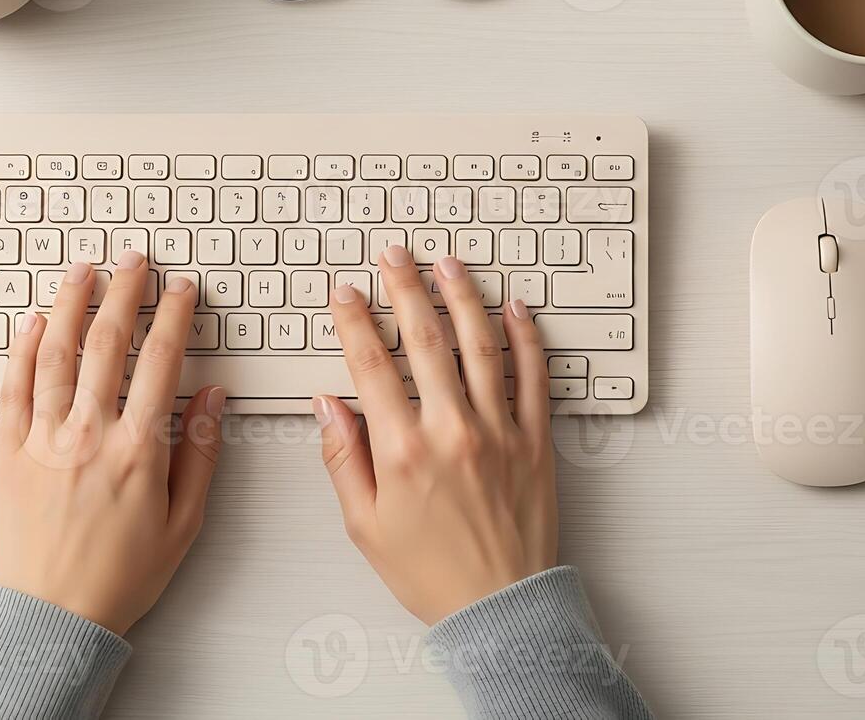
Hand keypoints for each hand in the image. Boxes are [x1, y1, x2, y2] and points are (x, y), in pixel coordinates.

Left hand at [0, 253, 225, 635]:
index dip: (174, 315)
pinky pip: (13, 388)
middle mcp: (88, 435)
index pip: (161, 361)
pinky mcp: (8, 452)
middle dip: (124, 292)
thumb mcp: (184, 523)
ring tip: (83, 270)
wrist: (54, 616)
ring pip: (56, 353)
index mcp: (138, 450)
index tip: (182, 288)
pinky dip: (22, 349)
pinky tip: (32, 322)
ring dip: (71, 304)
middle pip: (108, 343)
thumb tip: (211, 396)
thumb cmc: (120, 577)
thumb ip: (199, 454)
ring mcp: (44, 440)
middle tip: (135, 261)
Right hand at [313, 246, 557, 624]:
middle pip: (424, 340)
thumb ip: (343, 458)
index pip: (370, 366)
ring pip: (479, 345)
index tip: (345, 293)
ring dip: (461, 297)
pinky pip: (533, 376)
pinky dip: (525, 337)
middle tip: (393, 256)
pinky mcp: (536, 441)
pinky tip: (515, 307)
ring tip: (447, 264)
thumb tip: (328, 405)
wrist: (500, 608)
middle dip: (404, 289)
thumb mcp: (365, 524)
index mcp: (403, 451)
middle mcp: (452, 431)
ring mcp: (499, 431)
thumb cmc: (431, 573)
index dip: (354, 321)